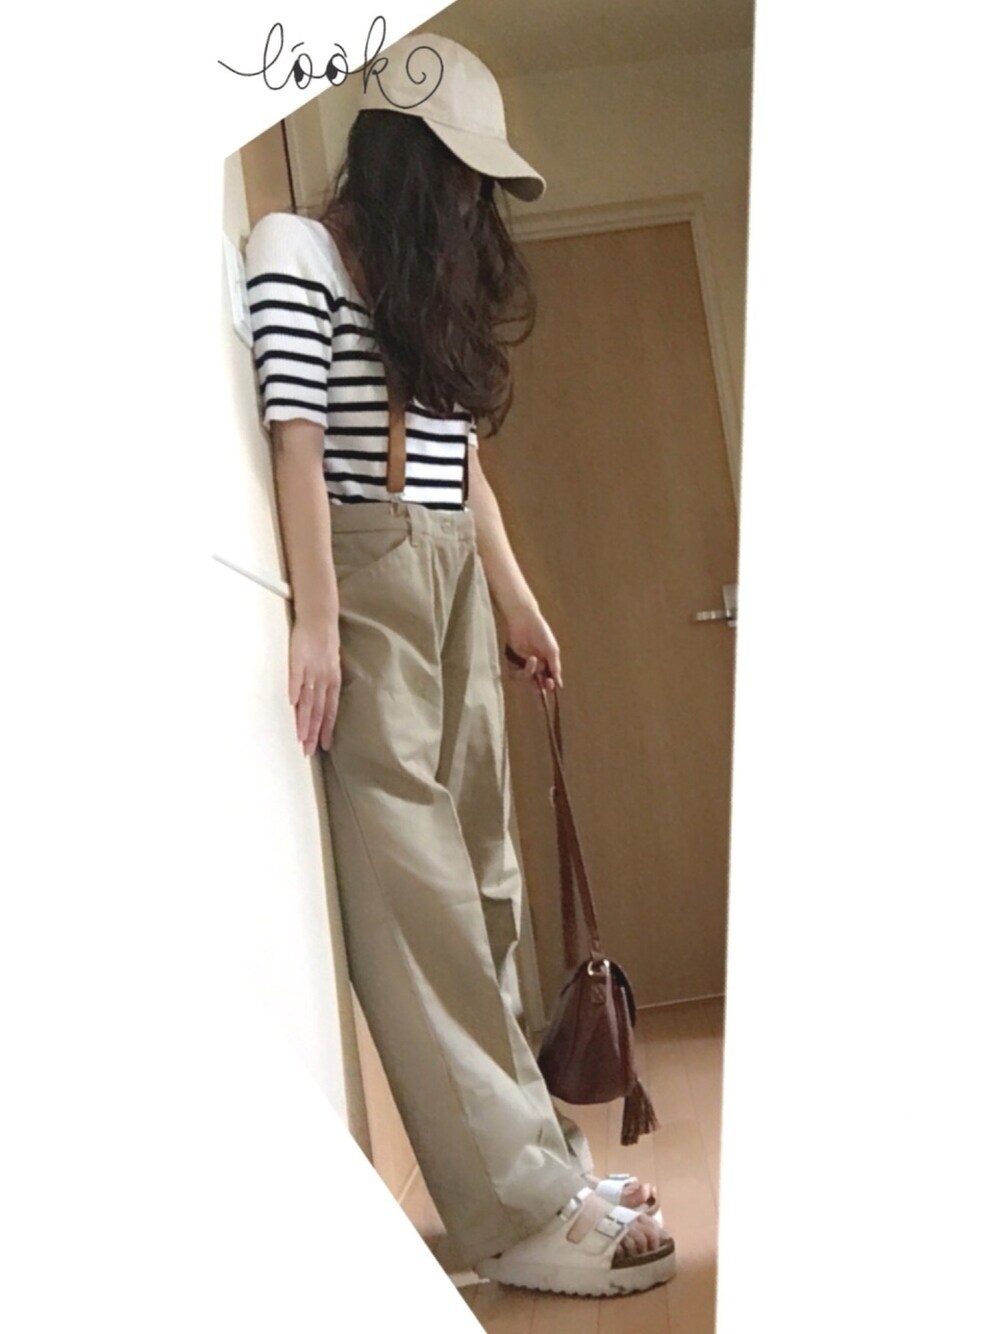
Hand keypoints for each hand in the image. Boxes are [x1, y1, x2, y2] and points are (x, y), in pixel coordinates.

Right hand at [289, 614, 341, 756]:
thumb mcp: (331, 667)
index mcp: (333, 682)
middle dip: (313, 733)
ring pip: (308, 700)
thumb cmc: (325, 645)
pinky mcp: (299, 659)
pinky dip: (295, 690)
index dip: (327, 730)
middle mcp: (324, 679)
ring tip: (300, 737)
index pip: (330, 711)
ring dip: (304, 720)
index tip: (324, 747)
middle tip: (308, 751)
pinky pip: (296, 677)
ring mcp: (311, 670)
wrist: (320, 619)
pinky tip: (291, 704)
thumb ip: (325, 687)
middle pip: (319, 711)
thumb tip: (318, 705)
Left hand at [503, 604, 562, 691]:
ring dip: (529, 672)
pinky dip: (520, 670)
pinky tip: (527, 660)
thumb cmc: (541, 632)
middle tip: (544, 683)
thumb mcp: (552, 650)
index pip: (548, 680)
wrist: (524, 619)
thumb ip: (555, 668)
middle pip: (536, 684)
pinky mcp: (512, 661)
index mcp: (547, 663)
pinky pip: (514, 673)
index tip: (551, 685)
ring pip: (526, 679)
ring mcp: (523, 664)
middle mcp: (535, 665)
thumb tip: (560, 685)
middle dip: (540, 686)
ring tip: (532, 659)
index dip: (549, 685)